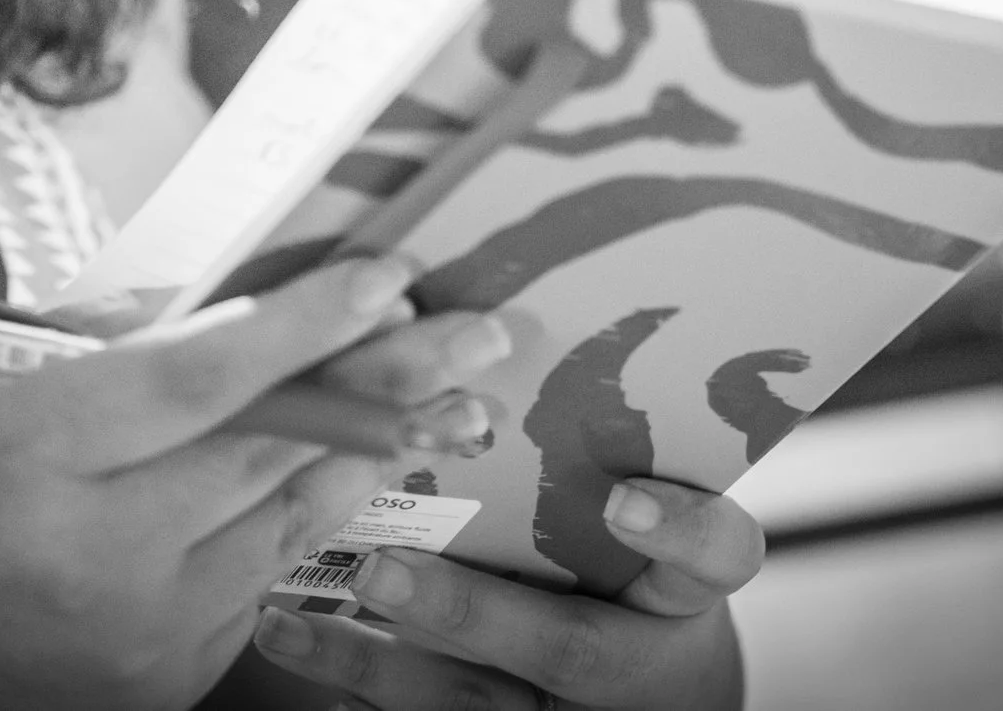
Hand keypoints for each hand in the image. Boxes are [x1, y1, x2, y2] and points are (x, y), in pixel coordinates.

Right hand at [0, 255, 511, 710]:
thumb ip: (99, 351)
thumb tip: (232, 299)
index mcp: (31, 454)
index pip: (198, 380)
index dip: (304, 327)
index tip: (389, 276)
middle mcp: (94, 550)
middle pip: (271, 447)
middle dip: (389, 380)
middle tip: (480, 326)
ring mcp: (138, 631)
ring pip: (291, 516)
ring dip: (381, 448)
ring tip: (460, 391)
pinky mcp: (165, 683)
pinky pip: (261, 579)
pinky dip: (309, 518)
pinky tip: (362, 471)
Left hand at [249, 477, 763, 709]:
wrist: (649, 692)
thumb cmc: (637, 570)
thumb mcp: (649, 510)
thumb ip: (602, 447)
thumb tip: (485, 330)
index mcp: (687, 589)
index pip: (715, 556)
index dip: (678, 532)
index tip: (622, 500)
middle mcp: (642, 666)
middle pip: (573, 650)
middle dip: (469, 613)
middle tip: (381, 570)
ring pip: (477, 706)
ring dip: (373, 663)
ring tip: (286, 622)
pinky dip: (356, 696)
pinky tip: (292, 650)